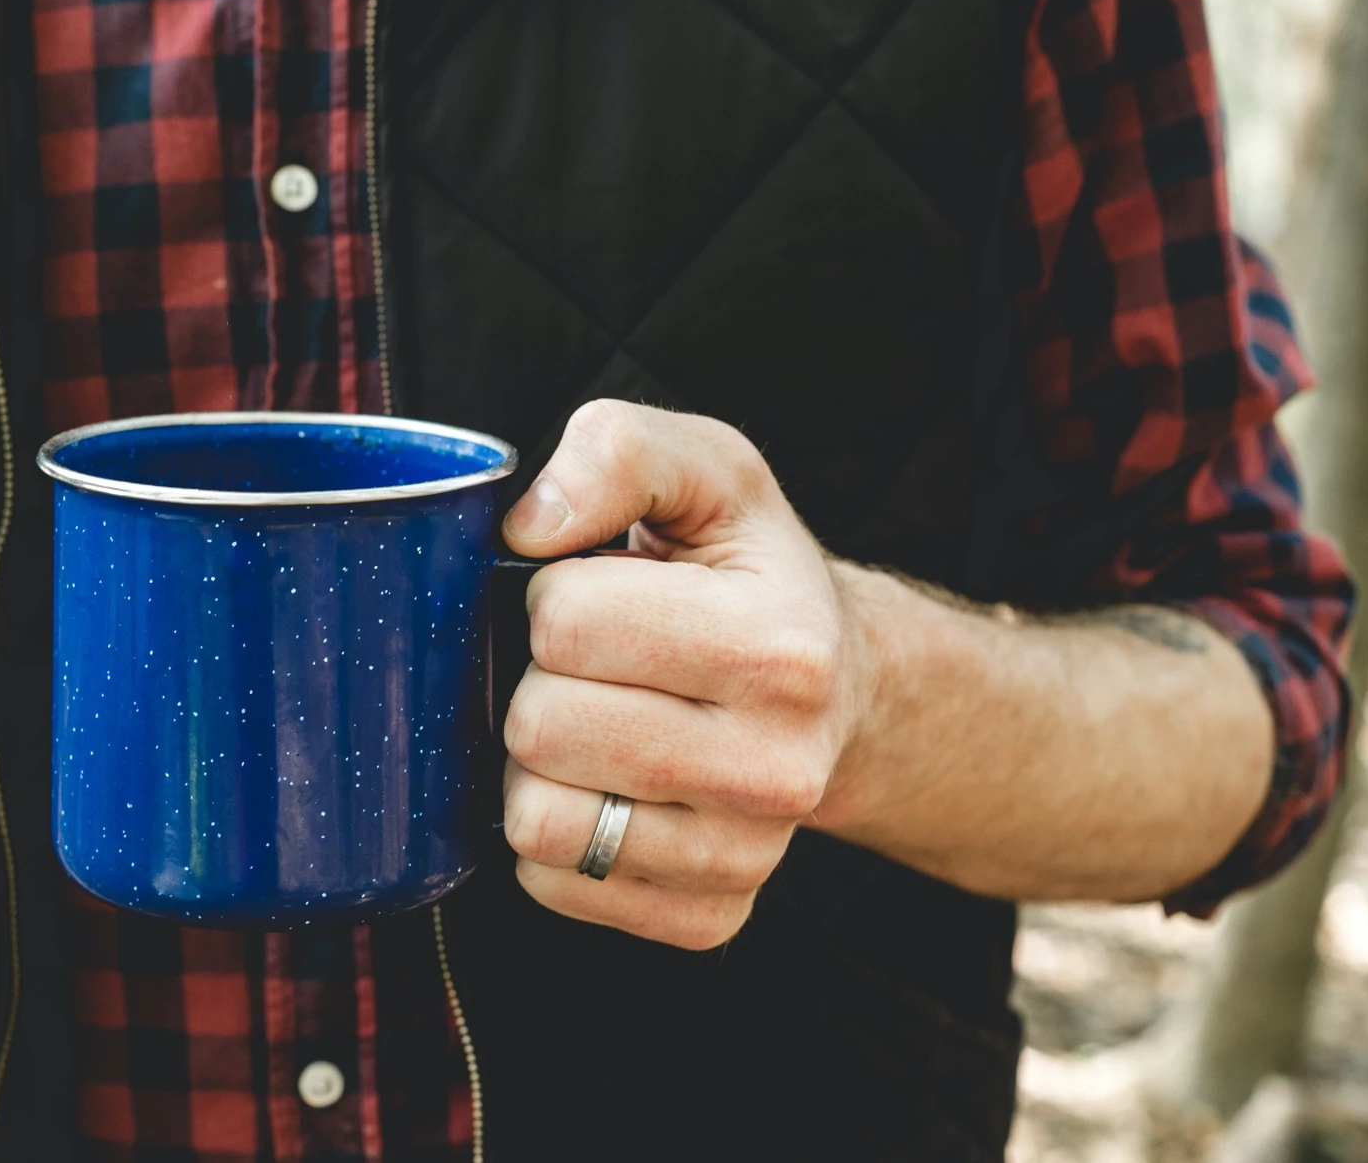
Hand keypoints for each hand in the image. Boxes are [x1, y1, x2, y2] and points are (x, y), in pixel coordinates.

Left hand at [498, 401, 865, 949]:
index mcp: (782, 645)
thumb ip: (619, 452)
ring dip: (537, 764)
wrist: (840, 686)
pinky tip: (606, 784)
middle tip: (595, 664)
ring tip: (595, 721)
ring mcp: (749, 855)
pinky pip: (557, 886)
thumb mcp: (708, 471)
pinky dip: (556, 834)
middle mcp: (779, 766)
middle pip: (542, 727)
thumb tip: (527, 527)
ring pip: (540, 822)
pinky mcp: (711, 915)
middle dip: (540, 679)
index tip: (602, 590)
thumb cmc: (751, 571)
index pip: (565, 622)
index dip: (555, 593)